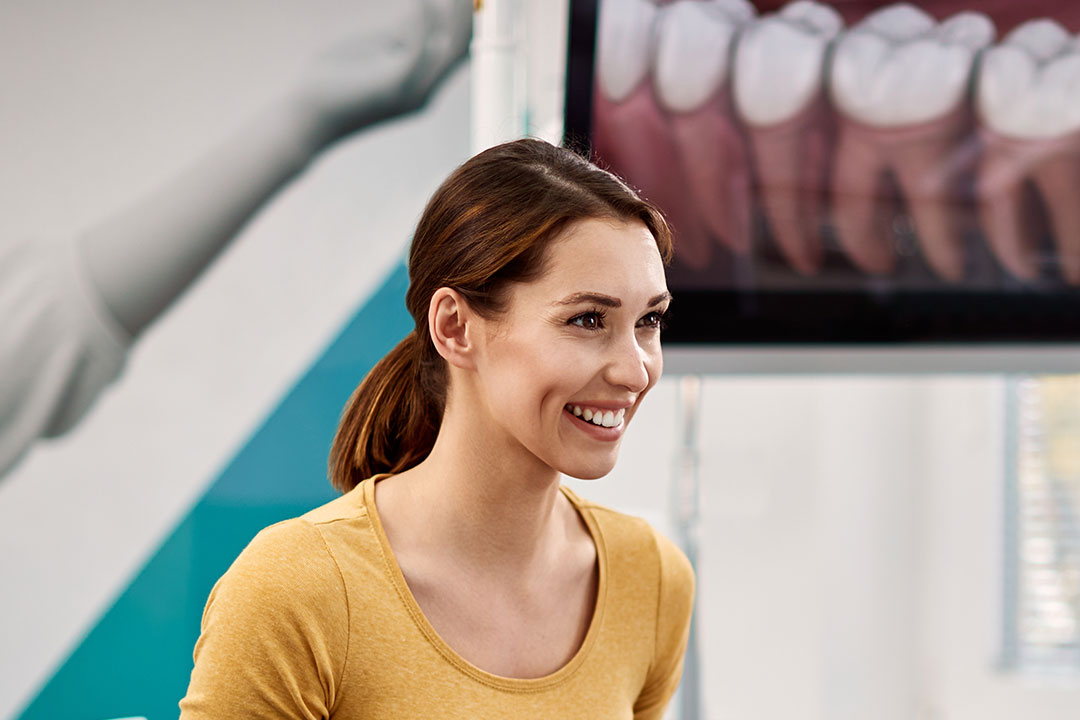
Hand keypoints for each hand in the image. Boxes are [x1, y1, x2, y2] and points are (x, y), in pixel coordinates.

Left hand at [297, 0, 471, 147]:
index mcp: (422, 82)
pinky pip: (419, 51)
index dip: (471, 20)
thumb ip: (403, 35)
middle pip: (464, 47)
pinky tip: (420, 0)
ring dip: (456, 14)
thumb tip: (426, 9)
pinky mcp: (393, 87)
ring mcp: (412, 92)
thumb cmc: (333, 82)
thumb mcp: (377, 49)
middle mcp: (425, 89)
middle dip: (470, 14)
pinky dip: (423, 22)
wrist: (305, 117)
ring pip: (450, 49)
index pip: (461, 48)